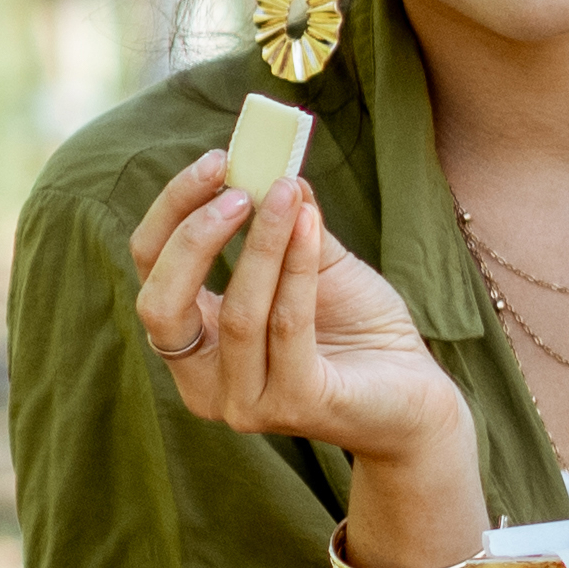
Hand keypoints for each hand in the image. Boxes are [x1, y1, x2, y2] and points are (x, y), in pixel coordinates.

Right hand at [125, 152, 466, 508]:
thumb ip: (288, 223)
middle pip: (162, 302)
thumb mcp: (317, 265)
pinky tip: (312, 225)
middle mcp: (204, 381)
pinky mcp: (294, 405)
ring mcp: (245, 400)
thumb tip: (272, 165)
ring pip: (238, 311)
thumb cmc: (359, 331)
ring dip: (261, 242)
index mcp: (194, 343)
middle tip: (237, 183)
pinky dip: (298, 268)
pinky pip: (288, 325)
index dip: (173, 213)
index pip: (152, 273)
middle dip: (194, 234)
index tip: (214, 162)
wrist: (416, 397)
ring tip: (287, 191)